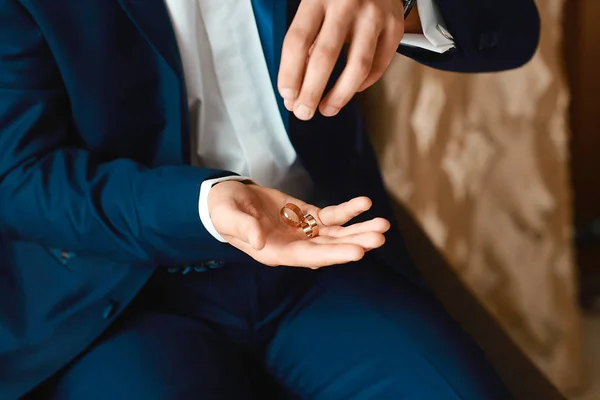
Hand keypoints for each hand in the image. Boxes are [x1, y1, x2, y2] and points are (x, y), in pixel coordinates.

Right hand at [208, 181, 389, 267]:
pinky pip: (330, 216)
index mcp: (275, 252)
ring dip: (358, 230)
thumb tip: (259, 241)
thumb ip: (242, 228)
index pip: (308, 256)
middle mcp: (293, 246)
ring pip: (335, 234)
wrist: (225, 198)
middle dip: (355, 242)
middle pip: (329, 248)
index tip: (358, 252)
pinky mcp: (305, 216)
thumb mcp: (227, 216)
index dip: (333, 255)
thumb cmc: (222, 210)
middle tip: (379, 237)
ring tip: (383, 225)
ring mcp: (301, 232)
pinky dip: (347, 211)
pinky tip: (364, 203)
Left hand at [278, 0, 404, 119]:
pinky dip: (361, 84)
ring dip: (339, 95)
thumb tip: (295, 91)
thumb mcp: (315, 5)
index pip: (298, 40)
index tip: (287, 96)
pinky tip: (349, 90)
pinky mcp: (395, 26)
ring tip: (327, 110)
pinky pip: (378, 66)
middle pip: (325, 56)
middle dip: (311, 91)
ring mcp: (374, 15)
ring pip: (357, 66)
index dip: (289, 73)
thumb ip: (306, 41)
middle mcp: (347, 3)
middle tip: (303, 113)